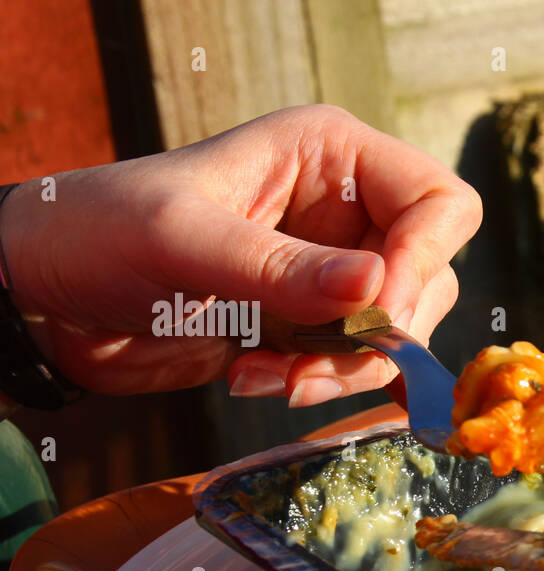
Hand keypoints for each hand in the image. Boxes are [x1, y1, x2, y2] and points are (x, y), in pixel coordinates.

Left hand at [0, 105, 480, 403]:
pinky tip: (254, 378)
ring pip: (397, 332)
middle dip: (378, 333)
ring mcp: (332, 270)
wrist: (47, 294)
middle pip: (429, 277)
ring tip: (269, 374)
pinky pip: (354, 365)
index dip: (426, 259)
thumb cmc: (100, 230)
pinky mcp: (312, 322)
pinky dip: (317, 383)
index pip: (440, 202)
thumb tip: (380, 293)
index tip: (381, 314)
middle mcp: (347, 211)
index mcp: (332, 157)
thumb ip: (282, 268)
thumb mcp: (185, 238)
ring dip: (341, 368)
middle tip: (311, 361)